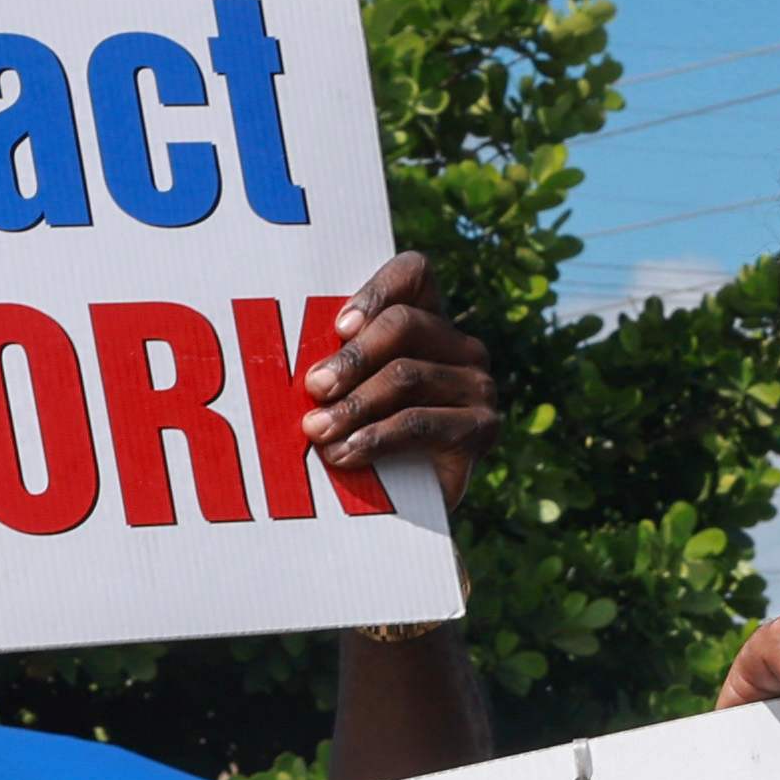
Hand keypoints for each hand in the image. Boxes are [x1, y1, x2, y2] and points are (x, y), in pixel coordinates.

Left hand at [313, 251, 497, 490]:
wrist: (407, 506)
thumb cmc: (367, 435)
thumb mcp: (348, 392)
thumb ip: (336, 364)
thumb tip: (298, 364)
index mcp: (429, 321)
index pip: (415, 273)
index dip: (376, 290)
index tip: (339, 327)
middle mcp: (460, 346)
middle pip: (404, 324)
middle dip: (351, 357)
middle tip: (314, 387)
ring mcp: (476, 385)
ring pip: (406, 376)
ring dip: (353, 406)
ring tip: (318, 431)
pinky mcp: (481, 428)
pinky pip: (419, 423)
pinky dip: (375, 439)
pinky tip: (345, 455)